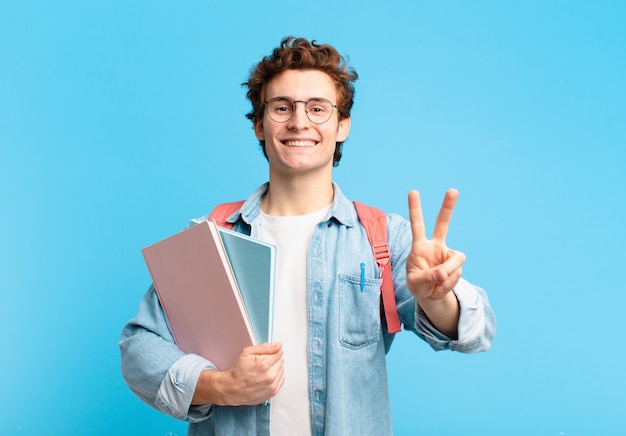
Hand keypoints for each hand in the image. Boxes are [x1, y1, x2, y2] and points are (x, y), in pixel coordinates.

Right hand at [193, 342, 284, 405]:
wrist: (232, 389)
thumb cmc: (238, 372)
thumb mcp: (247, 353)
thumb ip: (265, 347)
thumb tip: (278, 345)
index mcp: (264, 364)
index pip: (279, 352)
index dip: (273, 351)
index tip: (267, 354)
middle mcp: (270, 376)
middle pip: (281, 361)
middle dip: (274, 359)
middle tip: (262, 362)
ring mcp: (272, 385)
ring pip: (282, 370)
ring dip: (275, 369)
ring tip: (263, 371)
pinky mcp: (273, 392)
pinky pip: (281, 380)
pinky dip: (276, 377)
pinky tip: (266, 377)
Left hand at [406, 189, 463, 336]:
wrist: (430, 295)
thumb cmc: (418, 285)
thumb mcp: (416, 283)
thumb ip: (428, 277)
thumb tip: (443, 273)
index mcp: (419, 246)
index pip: (417, 225)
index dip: (415, 210)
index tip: (413, 192)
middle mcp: (435, 246)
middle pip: (443, 223)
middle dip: (448, 207)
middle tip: (453, 190)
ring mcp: (447, 255)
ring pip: (455, 261)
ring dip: (448, 275)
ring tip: (436, 285)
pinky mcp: (456, 265)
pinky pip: (456, 275)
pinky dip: (448, 284)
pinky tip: (440, 288)